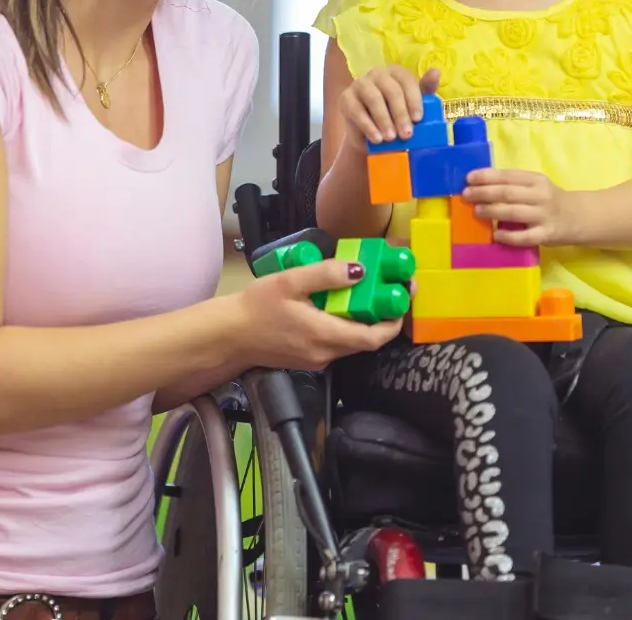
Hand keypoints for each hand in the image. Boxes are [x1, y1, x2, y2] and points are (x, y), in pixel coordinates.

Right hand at [234, 259, 403, 370]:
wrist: (227, 335)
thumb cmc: (255, 307)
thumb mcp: (290, 282)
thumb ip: (325, 275)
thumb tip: (359, 271)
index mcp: (324, 336)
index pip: (373, 338)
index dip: (393, 322)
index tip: (403, 298)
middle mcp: (325, 354)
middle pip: (365, 340)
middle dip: (382, 317)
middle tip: (390, 290)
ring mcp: (316, 359)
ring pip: (351, 342)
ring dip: (364, 321)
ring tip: (368, 293)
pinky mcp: (307, 358)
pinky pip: (336, 343)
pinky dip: (345, 325)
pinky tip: (339, 305)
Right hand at [338, 65, 440, 148]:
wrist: (373, 135)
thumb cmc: (396, 117)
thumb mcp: (413, 106)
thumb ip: (425, 90)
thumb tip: (436, 72)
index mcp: (395, 72)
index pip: (406, 81)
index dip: (414, 100)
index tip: (418, 119)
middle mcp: (377, 73)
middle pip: (391, 90)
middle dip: (400, 114)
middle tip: (407, 134)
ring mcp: (359, 84)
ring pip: (373, 98)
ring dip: (384, 120)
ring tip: (391, 138)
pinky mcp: (345, 98)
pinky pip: (357, 111)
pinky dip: (368, 126)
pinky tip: (377, 139)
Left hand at [463, 169, 576, 246]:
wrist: (580, 217)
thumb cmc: (549, 200)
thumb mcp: (536, 186)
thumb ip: (514, 185)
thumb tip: (480, 184)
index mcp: (536, 180)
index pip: (508, 176)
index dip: (487, 176)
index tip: (469, 178)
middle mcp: (541, 196)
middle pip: (508, 193)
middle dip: (484, 193)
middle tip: (467, 195)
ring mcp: (544, 216)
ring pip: (513, 212)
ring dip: (492, 211)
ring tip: (476, 211)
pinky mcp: (547, 235)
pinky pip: (524, 237)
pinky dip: (508, 236)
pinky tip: (495, 235)